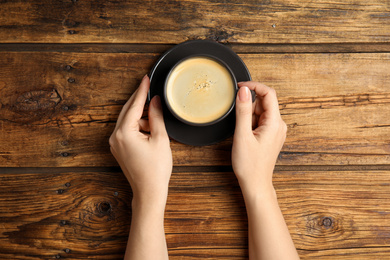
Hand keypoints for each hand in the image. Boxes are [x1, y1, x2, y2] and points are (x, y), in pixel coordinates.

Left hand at [109, 75, 171, 204]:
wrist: (149, 191)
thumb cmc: (155, 169)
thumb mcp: (160, 139)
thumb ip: (156, 116)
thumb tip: (155, 101)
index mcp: (124, 133)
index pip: (134, 105)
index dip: (142, 90)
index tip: (146, 79)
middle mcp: (115, 136)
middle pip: (128, 110)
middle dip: (141, 102)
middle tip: (152, 91)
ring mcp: (115, 143)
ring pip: (128, 120)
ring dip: (142, 117)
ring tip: (157, 126)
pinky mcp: (119, 148)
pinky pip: (127, 130)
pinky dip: (138, 126)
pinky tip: (150, 131)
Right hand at [232, 81, 286, 197]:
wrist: (255, 183)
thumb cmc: (249, 165)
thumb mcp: (242, 135)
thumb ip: (243, 111)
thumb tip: (244, 91)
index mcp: (275, 123)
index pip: (269, 93)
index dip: (254, 86)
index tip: (240, 86)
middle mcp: (279, 125)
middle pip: (263, 103)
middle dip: (248, 108)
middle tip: (240, 125)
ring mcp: (276, 130)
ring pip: (260, 112)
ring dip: (249, 117)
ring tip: (244, 135)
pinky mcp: (271, 135)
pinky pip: (260, 121)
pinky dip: (251, 124)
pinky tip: (247, 137)